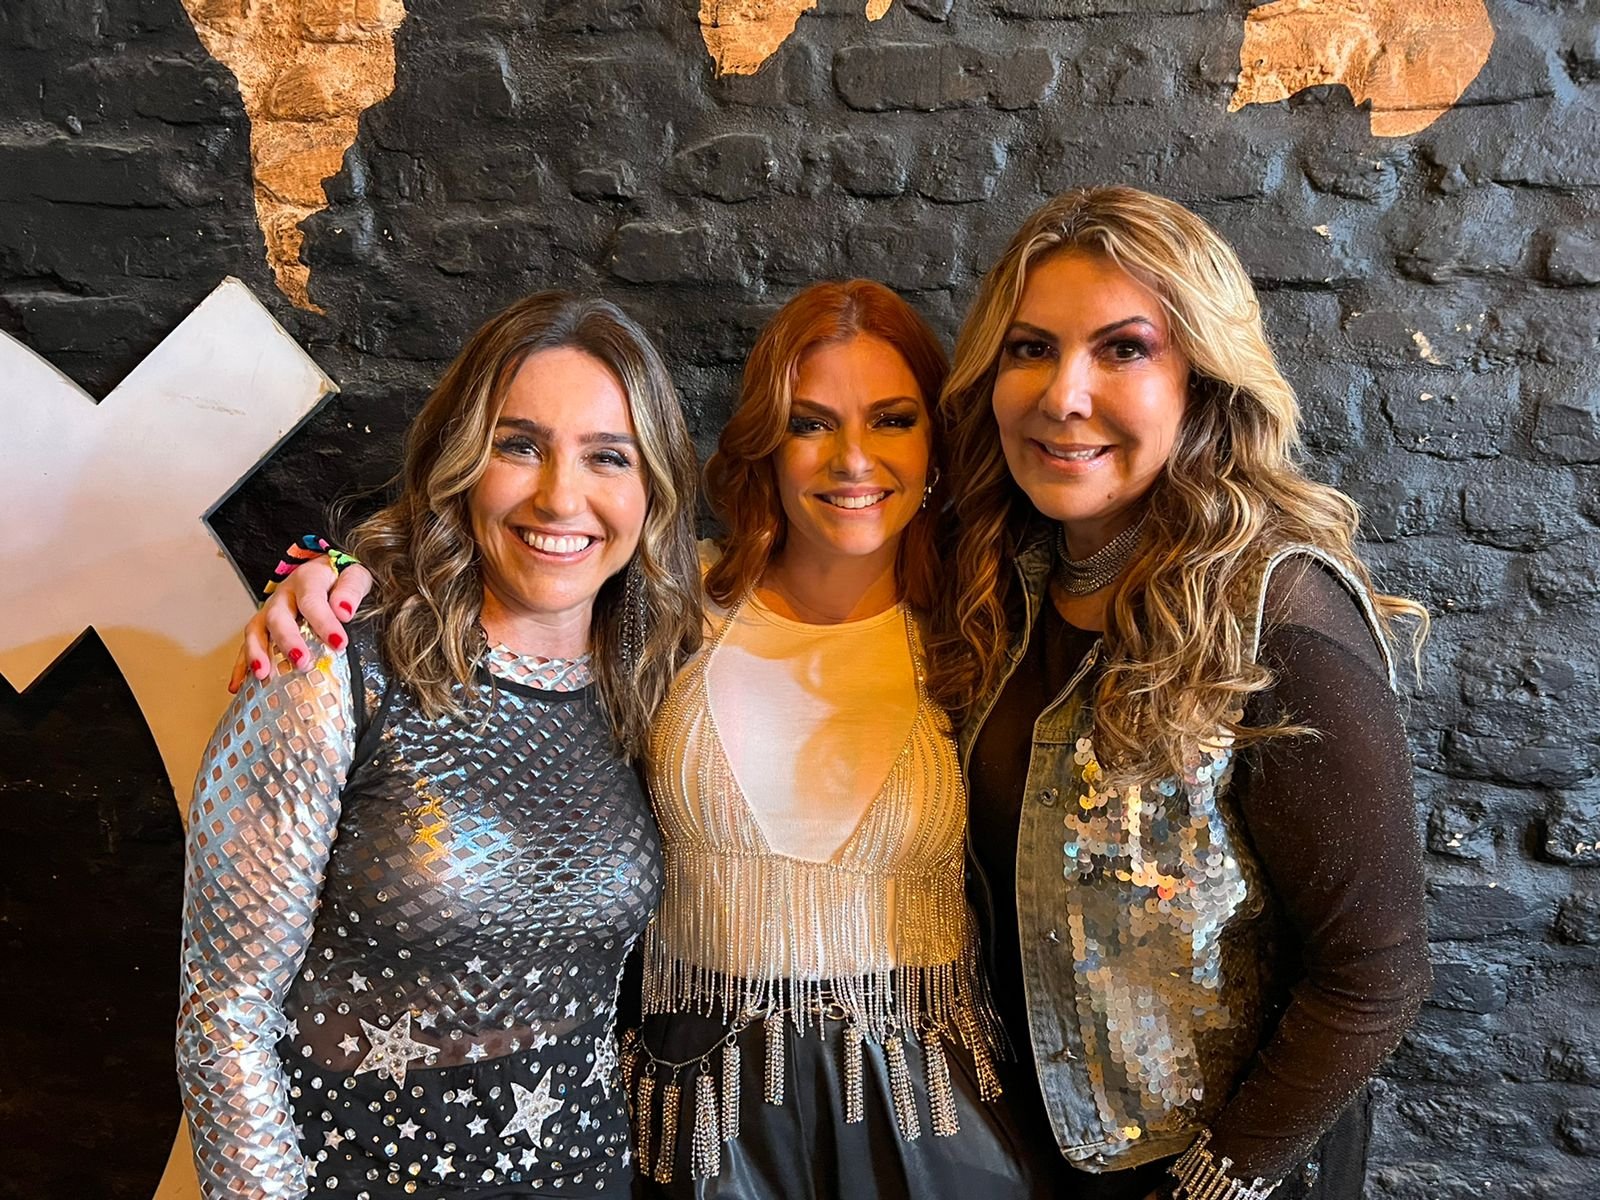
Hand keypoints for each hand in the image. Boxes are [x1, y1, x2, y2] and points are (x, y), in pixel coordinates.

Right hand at [227, 557, 374, 691]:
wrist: (326, 574)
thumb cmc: (340, 579)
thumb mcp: (354, 575)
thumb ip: (351, 589)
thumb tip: (344, 610)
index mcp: (308, 580)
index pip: (312, 600)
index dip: (324, 622)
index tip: (339, 643)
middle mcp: (284, 595)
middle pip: (277, 616)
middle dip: (287, 640)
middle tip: (301, 661)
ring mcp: (270, 612)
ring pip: (255, 630)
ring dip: (256, 653)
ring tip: (262, 674)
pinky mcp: (263, 628)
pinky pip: (248, 646)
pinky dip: (241, 666)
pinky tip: (239, 685)